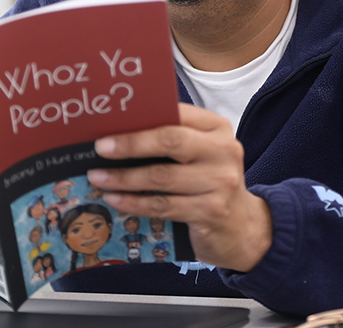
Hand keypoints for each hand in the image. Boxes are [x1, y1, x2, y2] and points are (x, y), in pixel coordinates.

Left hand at [87, 104, 271, 271]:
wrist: (243, 228)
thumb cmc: (211, 183)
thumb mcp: (201, 154)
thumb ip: (174, 140)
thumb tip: (120, 133)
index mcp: (217, 128)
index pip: (177, 115)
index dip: (142, 119)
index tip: (110, 124)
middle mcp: (224, 151)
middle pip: (171, 141)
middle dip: (131, 144)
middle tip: (100, 148)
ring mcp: (220, 183)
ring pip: (162, 177)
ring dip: (124, 178)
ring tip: (99, 177)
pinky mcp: (211, 212)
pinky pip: (164, 206)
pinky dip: (135, 202)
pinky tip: (115, 199)